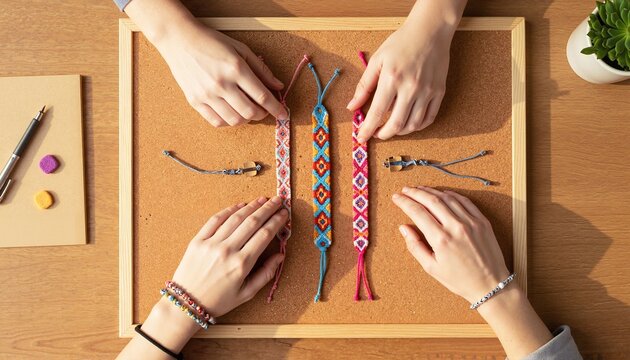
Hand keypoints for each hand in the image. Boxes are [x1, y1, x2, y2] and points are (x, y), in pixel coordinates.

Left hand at [117, 197, 286, 358]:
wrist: (186, 303)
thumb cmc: (218, 301)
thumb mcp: (247, 294)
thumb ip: (266, 274)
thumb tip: (280, 256)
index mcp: (241, 264)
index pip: (264, 235)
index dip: (277, 221)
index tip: (284, 213)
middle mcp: (227, 250)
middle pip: (252, 222)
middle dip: (268, 209)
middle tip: (278, 201)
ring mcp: (211, 243)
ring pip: (235, 218)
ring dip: (251, 206)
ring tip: (262, 200)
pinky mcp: (198, 240)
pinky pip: (215, 219)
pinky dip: (229, 210)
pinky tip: (240, 205)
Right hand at [158, 26, 288, 126]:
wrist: (180, 40)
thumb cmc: (212, 42)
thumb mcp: (241, 49)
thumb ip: (262, 69)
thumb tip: (279, 86)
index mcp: (236, 68)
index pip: (262, 96)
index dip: (276, 108)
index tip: (284, 114)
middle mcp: (222, 83)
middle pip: (250, 112)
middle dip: (263, 115)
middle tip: (264, 110)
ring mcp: (207, 94)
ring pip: (235, 120)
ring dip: (247, 119)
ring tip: (248, 111)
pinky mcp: (195, 101)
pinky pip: (217, 122)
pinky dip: (229, 122)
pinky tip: (232, 114)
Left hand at [348, 0, 465, 142]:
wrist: (430, 31)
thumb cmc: (401, 43)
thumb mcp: (377, 60)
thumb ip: (364, 86)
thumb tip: (352, 107)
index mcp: (392, 78)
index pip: (377, 113)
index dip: (367, 129)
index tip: (361, 137)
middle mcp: (411, 87)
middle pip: (396, 124)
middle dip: (383, 134)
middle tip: (376, 134)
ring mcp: (427, 91)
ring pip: (413, 125)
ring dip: (400, 132)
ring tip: (391, 129)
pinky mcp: (439, 92)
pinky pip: (429, 118)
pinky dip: (417, 126)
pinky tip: (408, 123)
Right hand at [392, 186, 508, 302]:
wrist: (491, 285)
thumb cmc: (460, 280)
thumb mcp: (431, 268)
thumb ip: (415, 246)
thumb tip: (403, 227)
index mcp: (441, 240)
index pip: (417, 212)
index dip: (404, 202)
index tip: (396, 197)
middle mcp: (456, 227)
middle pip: (431, 201)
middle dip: (415, 193)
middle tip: (405, 190)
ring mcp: (471, 222)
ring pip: (447, 198)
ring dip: (431, 191)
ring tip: (420, 189)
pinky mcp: (482, 221)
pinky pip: (464, 201)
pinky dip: (451, 194)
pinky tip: (442, 193)